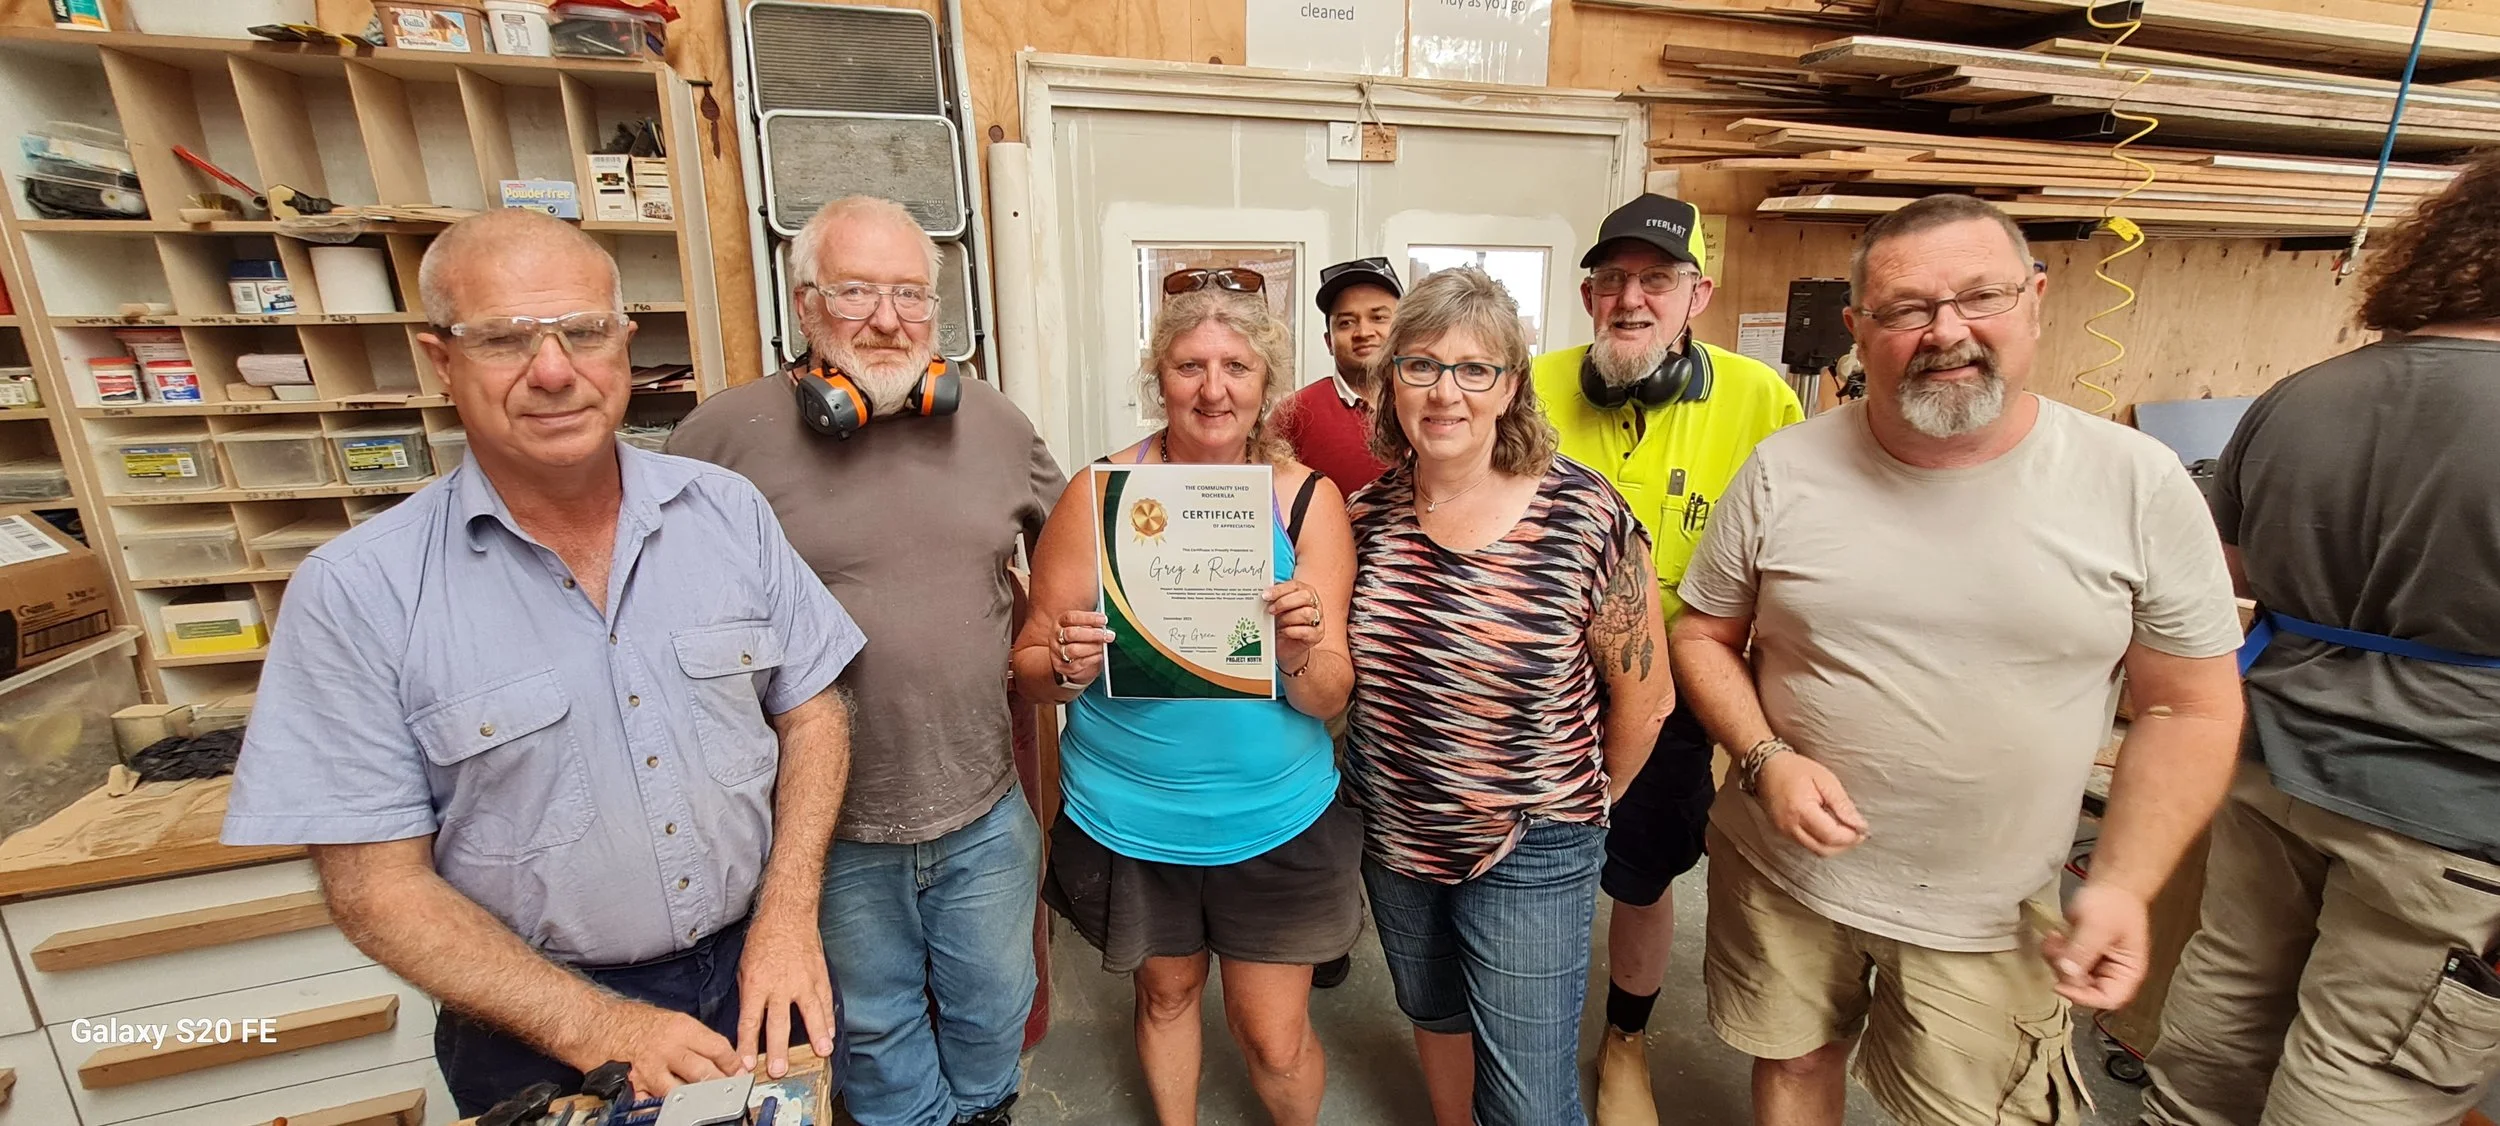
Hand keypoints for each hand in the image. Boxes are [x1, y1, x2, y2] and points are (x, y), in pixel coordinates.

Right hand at [574, 998, 742, 1098]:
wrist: (593, 1023)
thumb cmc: (627, 1020)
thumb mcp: (667, 1018)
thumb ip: (691, 1037)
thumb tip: (715, 1053)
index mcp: (681, 1028)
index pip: (718, 1047)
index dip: (733, 1063)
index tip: (741, 1072)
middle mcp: (669, 1049)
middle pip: (706, 1072)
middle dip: (723, 1085)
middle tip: (734, 1093)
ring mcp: (651, 1070)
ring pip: (684, 1091)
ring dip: (699, 1100)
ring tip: (710, 1105)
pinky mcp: (636, 1085)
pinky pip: (655, 1103)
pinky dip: (665, 1108)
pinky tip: (675, 1110)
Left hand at [735, 908, 836, 1078]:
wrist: (788, 913)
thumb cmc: (763, 939)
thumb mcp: (745, 967)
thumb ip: (750, 995)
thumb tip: (752, 1021)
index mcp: (757, 983)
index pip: (750, 1020)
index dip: (748, 1045)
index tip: (747, 1064)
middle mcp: (780, 985)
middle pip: (779, 1023)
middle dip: (779, 1049)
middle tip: (780, 1069)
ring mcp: (803, 980)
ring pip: (810, 1013)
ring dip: (816, 1035)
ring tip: (821, 1053)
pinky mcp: (819, 975)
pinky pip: (824, 1001)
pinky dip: (828, 1018)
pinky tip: (830, 1033)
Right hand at [1050, 610, 1115, 690]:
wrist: (1070, 659)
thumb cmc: (1080, 639)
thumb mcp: (1083, 627)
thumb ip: (1092, 625)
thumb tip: (1105, 626)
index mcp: (1060, 622)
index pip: (1071, 618)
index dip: (1088, 618)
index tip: (1103, 620)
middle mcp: (1055, 636)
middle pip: (1070, 634)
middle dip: (1091, 634)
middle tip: (1106, 635)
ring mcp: (1056, 652)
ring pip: (1072, 650)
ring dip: (1092, 648)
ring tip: (1104, 646)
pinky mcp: (1060, 667)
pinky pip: (1075, 665)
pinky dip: (1090, 660)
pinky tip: (1099, 656)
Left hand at [1264, 581, 1324, 671]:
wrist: (1287, 646)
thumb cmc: (1280, 623)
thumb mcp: (1275, 609)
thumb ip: (1272, 599)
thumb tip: (1263, 594)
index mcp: (1304, 592)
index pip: (1295, 585)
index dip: (1280, 590)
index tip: (1266, 596)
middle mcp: (1314, 604)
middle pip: (1305, 596)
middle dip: (1284, 603)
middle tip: (1271, 610)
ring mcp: (1318, 619)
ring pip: (1307, 613)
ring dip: (1288, 618)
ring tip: (1277, 624)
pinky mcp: (1317, 635)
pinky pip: (1306, 631)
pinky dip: (1291, 631)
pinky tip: (1283, 632)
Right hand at [1753, 752, 1867, 856]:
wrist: (1766, 767)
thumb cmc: (1795, 769)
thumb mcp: (1825, 779)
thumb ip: (1842, 804)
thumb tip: (1859, 825)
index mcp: (1801, 810)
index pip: (1831, 836)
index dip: (1850, 837)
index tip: (1863, 829)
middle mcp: (1790, 826)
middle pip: (1824, 849)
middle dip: (1844, 845)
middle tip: (1858, 833)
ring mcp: (1784, 832)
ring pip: (1816, 850)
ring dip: (1834, 845)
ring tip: (1845, 830)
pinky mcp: (1783, 832)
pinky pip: (1807, 845)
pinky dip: (1822, 841)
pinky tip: (1829, 828)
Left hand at [2041, 882, 2151, 1009]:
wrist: (2110, 883)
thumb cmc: (2114, 903)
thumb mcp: (2098, 926)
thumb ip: (2083, 951)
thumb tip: (2067, 973)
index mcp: (2128, 972)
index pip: (2108, 999)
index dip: (2084, 997)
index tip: (2061, 984)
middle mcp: (2112, 973)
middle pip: (2084, 990)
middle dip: (2065, 971)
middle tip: (2058, 950)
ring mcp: (2095, 965)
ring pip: (2068, 977)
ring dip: (2056, 959)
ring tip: (2056, 937)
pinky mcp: (2080, 956)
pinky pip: (2062, 964)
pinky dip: (2053, 952)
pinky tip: (2055, 935)